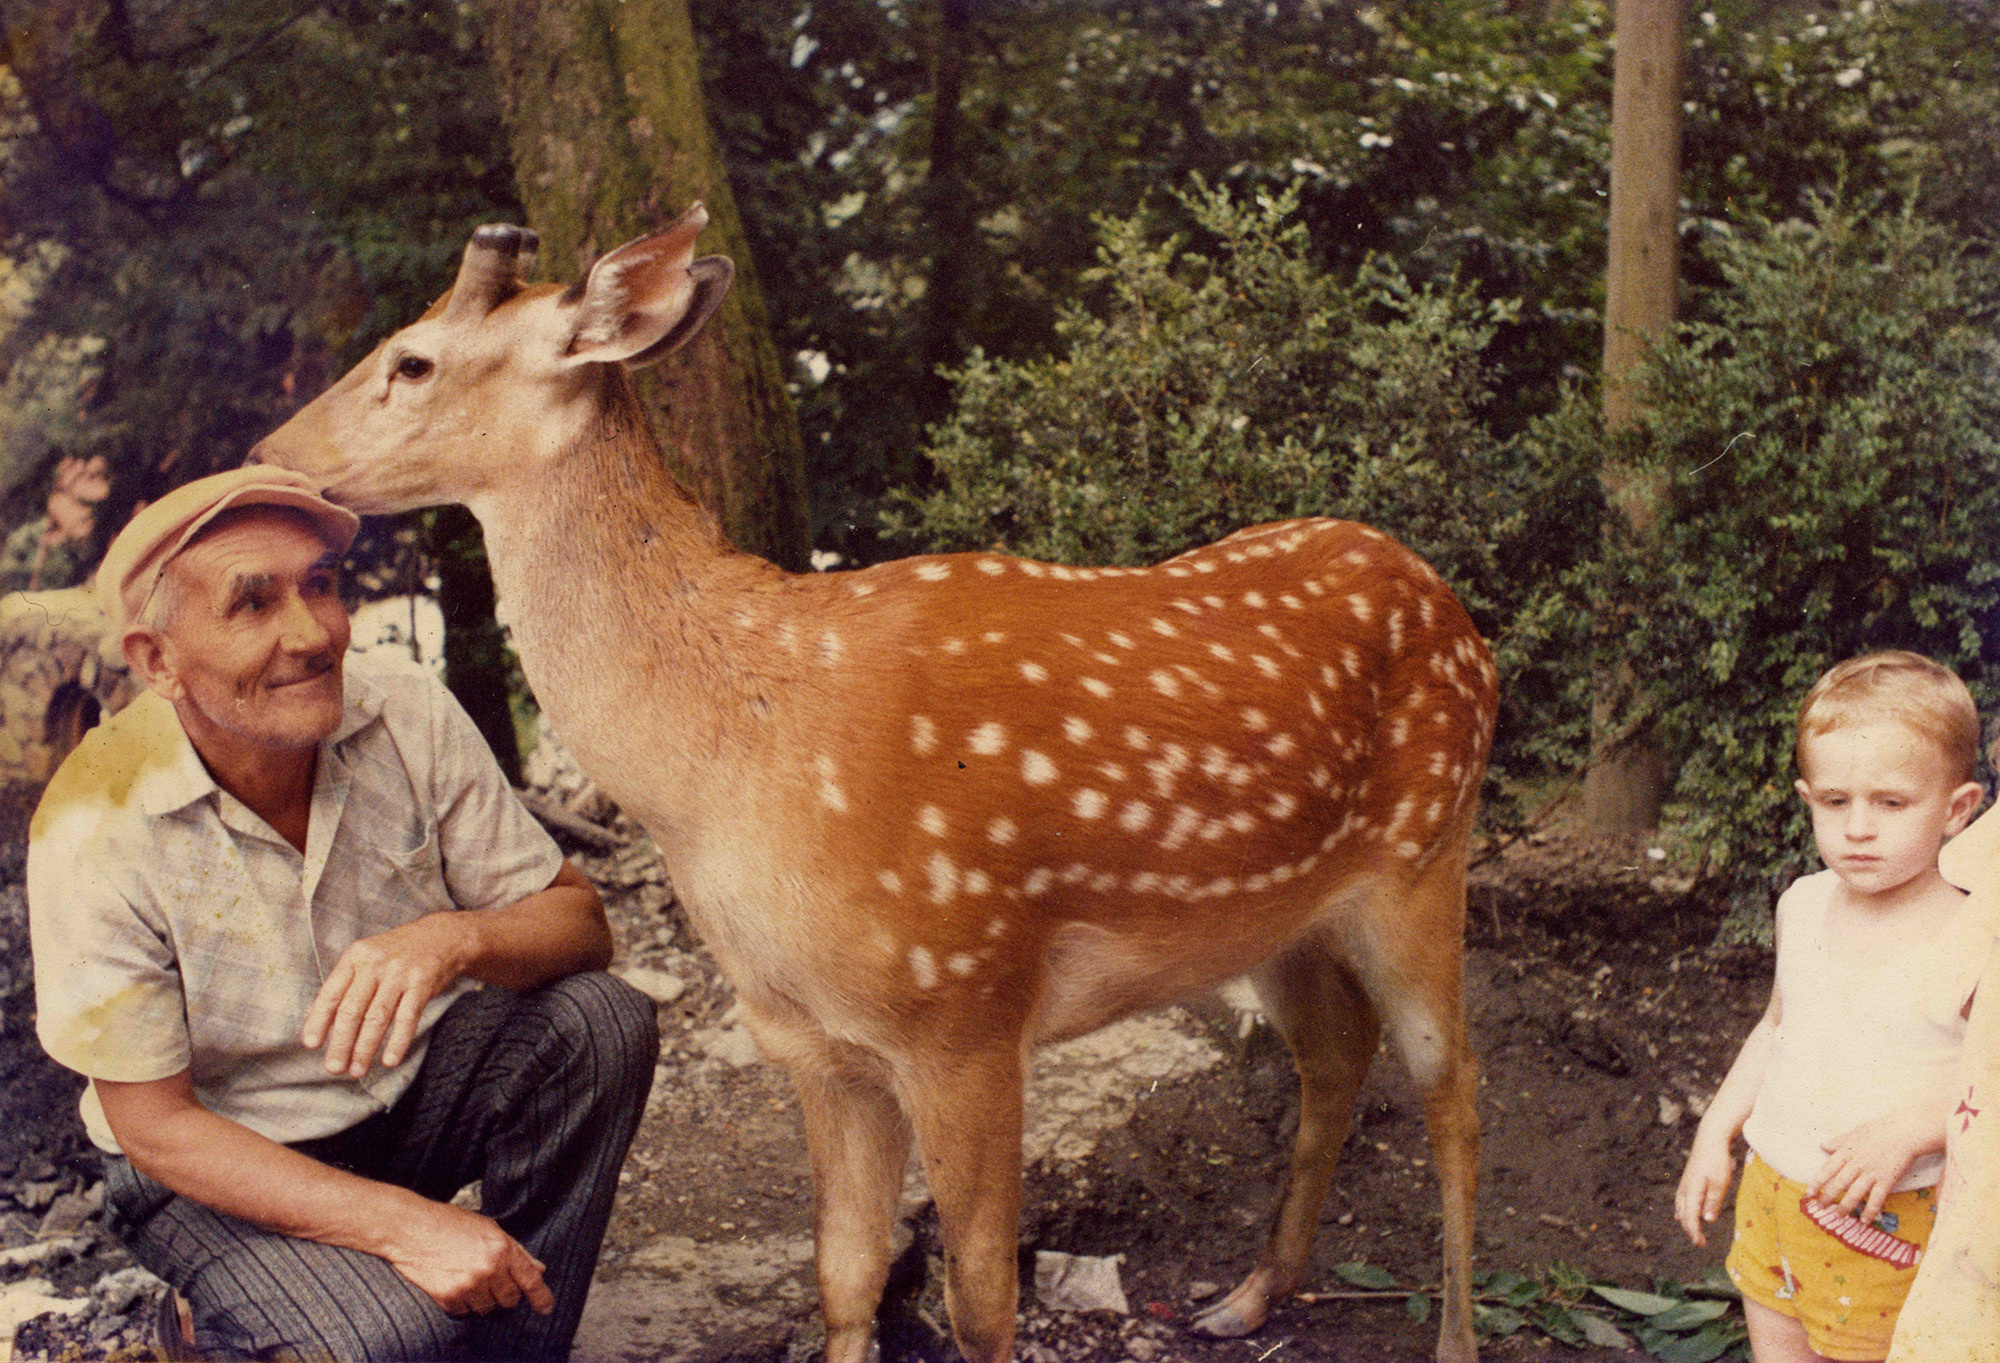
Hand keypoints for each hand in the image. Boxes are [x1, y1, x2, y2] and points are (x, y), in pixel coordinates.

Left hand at [302, 913, 474, 1076]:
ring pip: (377, 1018)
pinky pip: (407, 1018)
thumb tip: (312, 1017)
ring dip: (365, 1048)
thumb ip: (342, 985)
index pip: (332, 993)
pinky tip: (390, 1060)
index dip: (319, 1020)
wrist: (443, 935)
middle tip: (334, 1068)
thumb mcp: (366, 958)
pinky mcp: (422, 984)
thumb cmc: (398, 951)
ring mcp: (400, 974)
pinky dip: (398, 1042)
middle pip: (353, 1010)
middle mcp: (376, 964)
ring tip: (357, 1070)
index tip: (311, 1044)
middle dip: (341, 1043)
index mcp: (356, 957)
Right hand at [383, 1198, 552, 1317]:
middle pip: (510, 1299)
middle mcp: (489, 1269)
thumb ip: (515, 1250)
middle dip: (505, 1294)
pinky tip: (452, 1283)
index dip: (541, 1297)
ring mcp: (468, 1285)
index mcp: (502, 1249)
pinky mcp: (448, 1298)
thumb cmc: (450, 1224)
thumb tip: (538, 1268)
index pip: (530, 1279)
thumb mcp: (489, 1228)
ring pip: (487, 1308)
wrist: (411, 1229)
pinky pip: (464, 1312)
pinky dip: (461, 1303)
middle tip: (491, 1280)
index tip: (545, 1308)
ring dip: (481, 1299)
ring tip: (467, 1277)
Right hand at [1674, 1137, 1735, 1246]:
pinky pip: (1681, 1200)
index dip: (1694, 1232)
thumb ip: (1713, 1202)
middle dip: (1690, 1229)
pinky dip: (1682, 1210)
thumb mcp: (1720, 1182)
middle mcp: (1684, 1189)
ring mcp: (1684, 1183)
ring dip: (1686, 1221)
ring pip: (1680, 1207)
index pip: (1690, 1217)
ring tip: (1692, 1232)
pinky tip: (1681, 1214)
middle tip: (1700, 1243)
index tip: (1700, 1244)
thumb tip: (1707, 1220)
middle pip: (1684, 1214)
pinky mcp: (1687, 1180)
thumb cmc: (1717, 1160)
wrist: (1710, 1139)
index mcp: (1692, 1190)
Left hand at [1810, 1110, 1941, 1226]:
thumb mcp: (1855, 1132)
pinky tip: (1864, 1221)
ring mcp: (1871, 1173)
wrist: (1906, 1132)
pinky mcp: (1887, 1180)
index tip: (1809, 1192)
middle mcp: (1857, 1164)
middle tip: (1819, 1207)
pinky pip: (1876, 1199)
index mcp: (1847, 1152)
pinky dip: (1870, 1211)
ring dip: (1845, 1206)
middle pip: (1839, 1183)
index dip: (1818, 1182)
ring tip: (1837, 1216)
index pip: (1828, 1169)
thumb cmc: (1881, 1129)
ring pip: (1854, 1193)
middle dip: (1827, 1197)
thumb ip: (1839, 1141)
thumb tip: (1823, 1145)